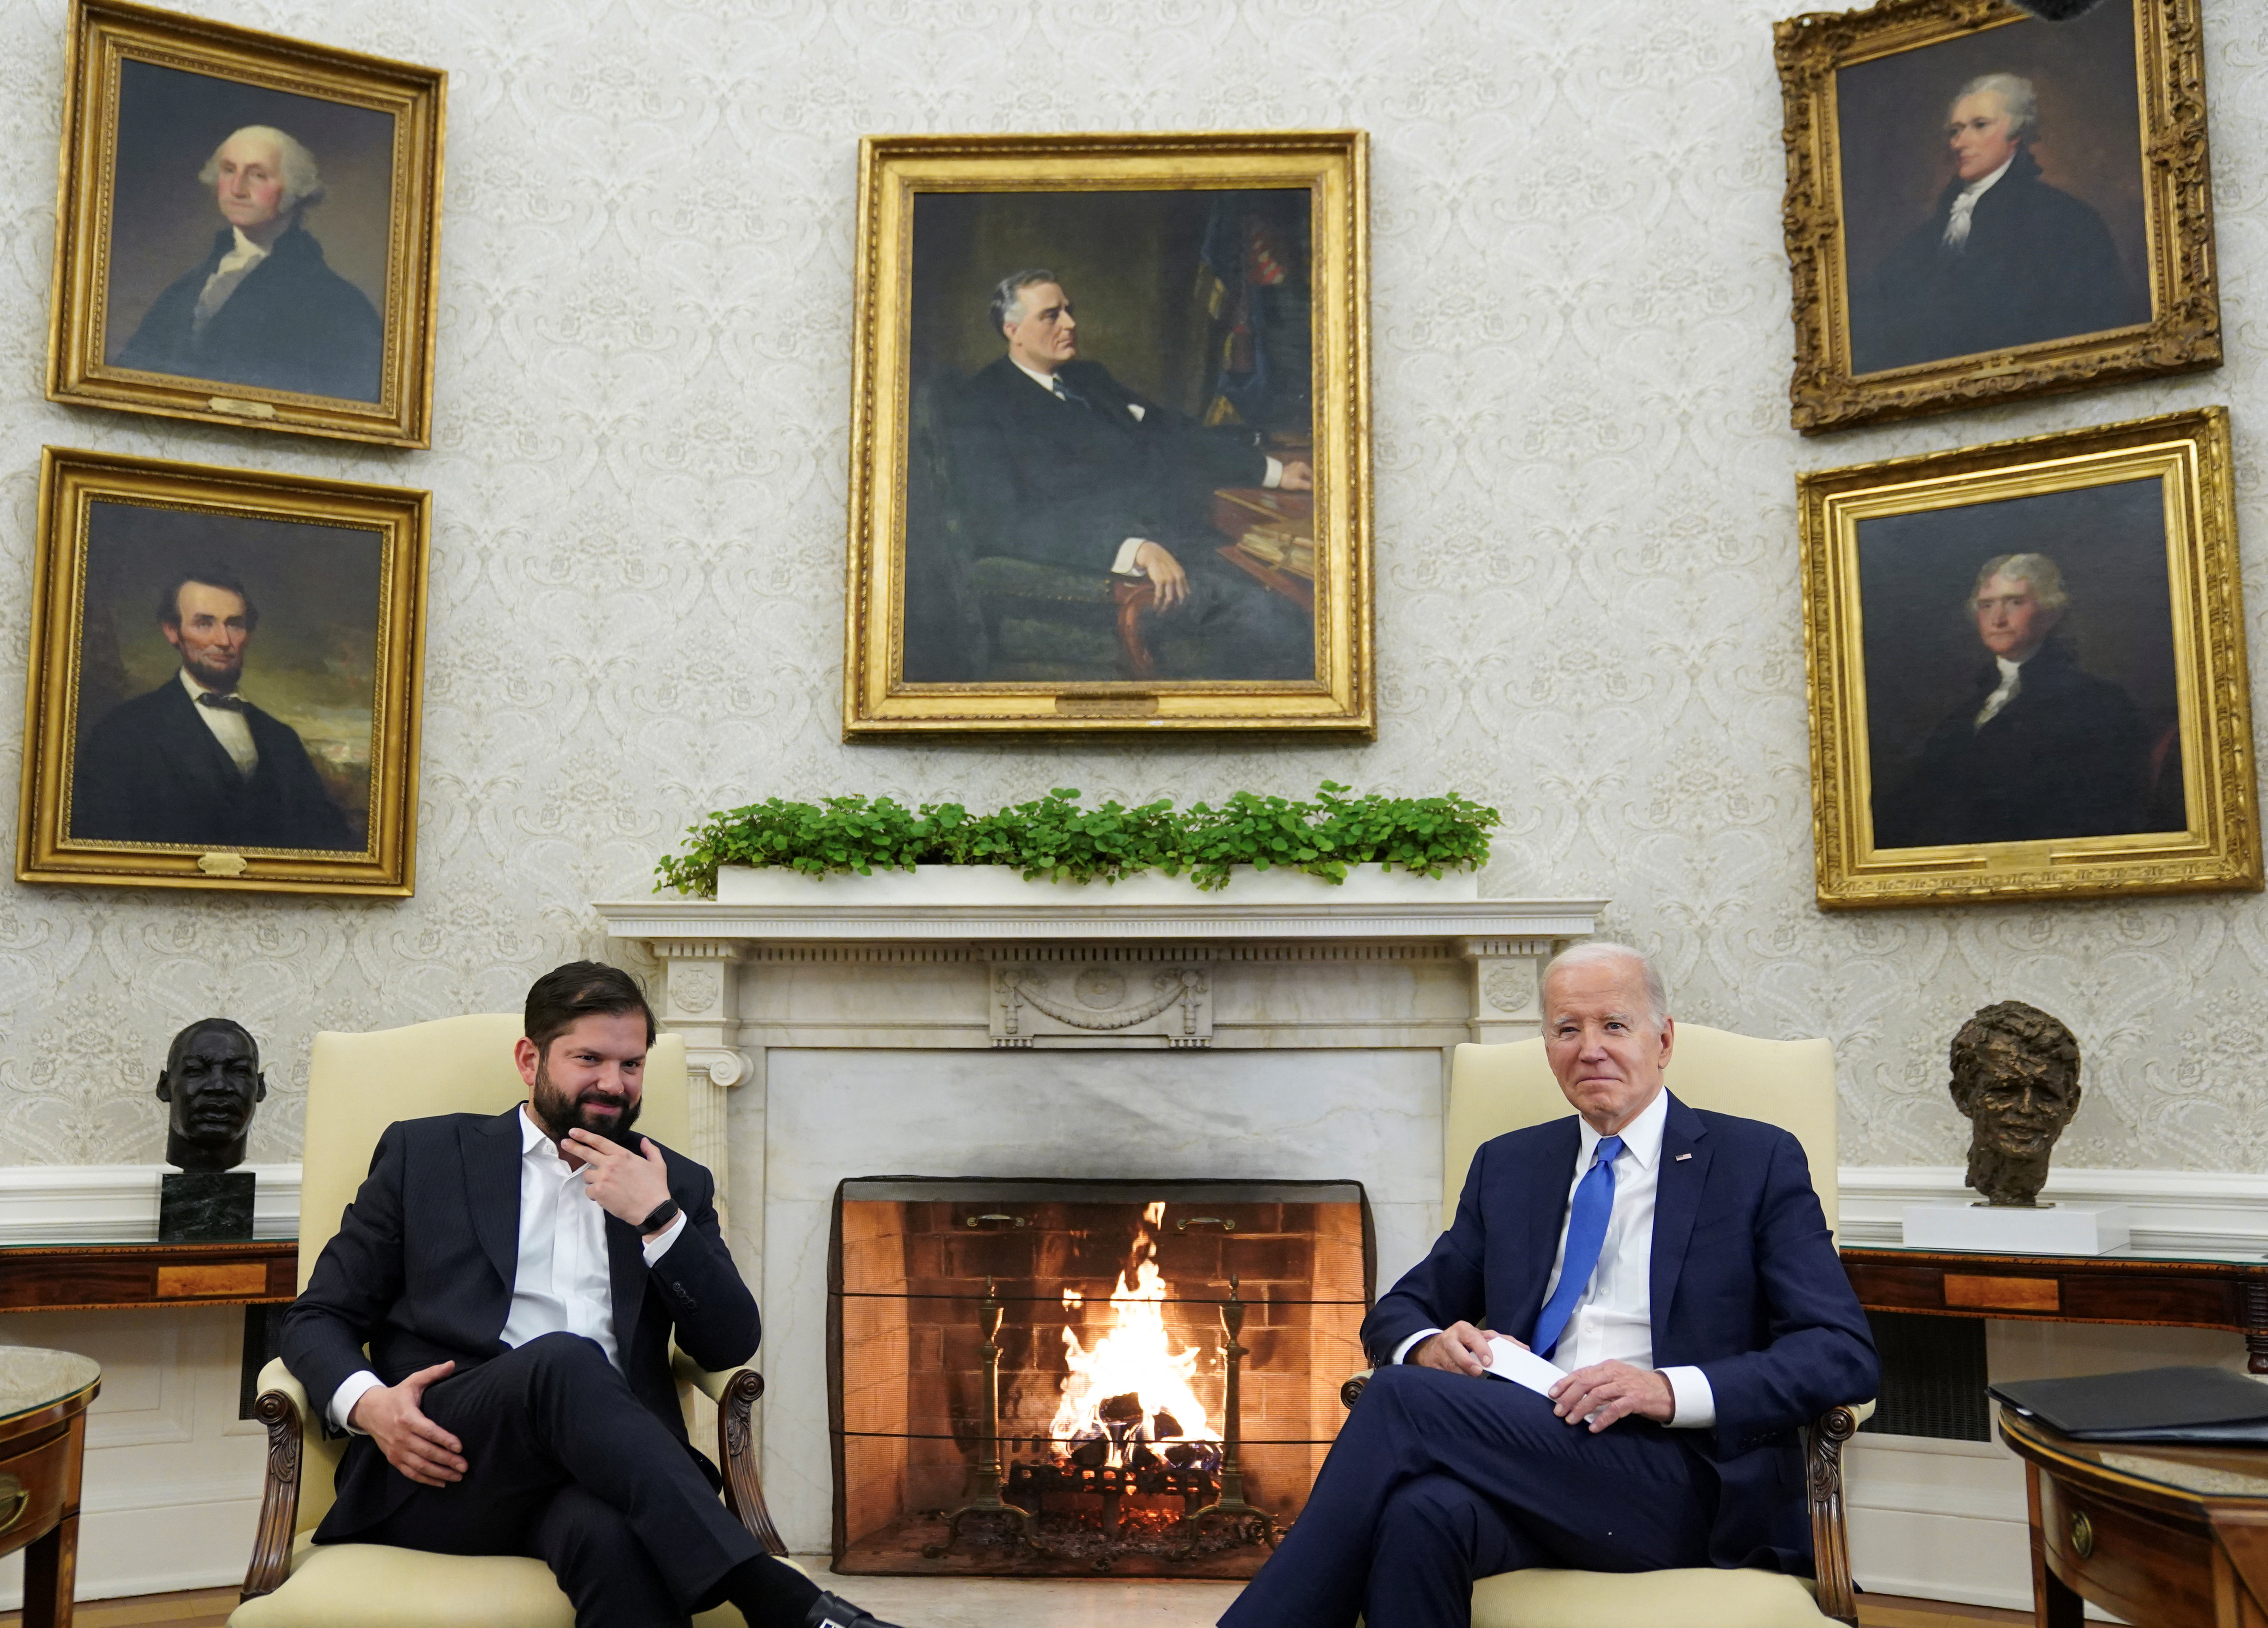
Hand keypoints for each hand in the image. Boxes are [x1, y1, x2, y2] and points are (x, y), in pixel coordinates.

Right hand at [349, 1360, 464, 1485]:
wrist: (369, 1410)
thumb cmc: (397, 1395)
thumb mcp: (413, 1382)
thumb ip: (432, 1373)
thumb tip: (452, 1363)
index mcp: (407, 1417)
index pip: (428, 1431)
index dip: (444, 1440)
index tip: (460, 1447)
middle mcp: (401, 1437)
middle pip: (426, 1452)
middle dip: (447, 1460)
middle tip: (465, 1466)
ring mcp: (396, 1450)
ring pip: (419, 1466)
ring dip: (439, 1473)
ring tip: (457, 1476)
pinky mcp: (393, 1459)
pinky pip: (410, 1473)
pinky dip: (425, 1479)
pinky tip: (441, 1482)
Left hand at [564, 1128, 671, 1228]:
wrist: (652, 1209)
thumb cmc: (656, 1186)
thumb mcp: (658, 1164)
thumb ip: (650, 1150)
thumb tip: (644, 1141)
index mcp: (622, 1154)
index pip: (599, 1141)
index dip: (584, 1135)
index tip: (573, 1131)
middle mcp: (610, 1164)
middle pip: (586, 1153)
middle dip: (573, 1146)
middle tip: (564, 1142)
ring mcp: (602, 1178)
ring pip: (587, 1175)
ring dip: (593, 1179)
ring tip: (605, 1186)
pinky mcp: (598, 1192)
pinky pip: (589, 1191)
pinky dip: (595, 1194)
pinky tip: (605, 1197)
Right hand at [1133, 540, 1188, 609]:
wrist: (1152, 554)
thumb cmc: (1162, 562)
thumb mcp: (1174, 568)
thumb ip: (1178, 578)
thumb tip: (1182, 592)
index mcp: (1182, 575)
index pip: (1186, 594)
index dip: (1182, 603)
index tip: (1177, 610)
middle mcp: (1177, 578)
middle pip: (1179, 598)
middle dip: (1175, 608)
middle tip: (1169, 614)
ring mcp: (1169, 579)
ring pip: (1169, 599)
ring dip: (1165, 608)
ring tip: (1160, 613)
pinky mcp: (1159, 580)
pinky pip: (1159, 595)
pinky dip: (1157, 603)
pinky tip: (1155, 607)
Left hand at [1278, 460, 1312, 490]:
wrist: (1276, 476)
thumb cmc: (1288, 480)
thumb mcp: (1298, 484)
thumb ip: (1307, 485)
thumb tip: (1313, 486)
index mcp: (1303, 466)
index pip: (1311, 474)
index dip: (1313, 480)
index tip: (1315, 486)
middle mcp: (1300, 464)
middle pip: (1307, 472)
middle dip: (1309, 479)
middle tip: (1311, 486)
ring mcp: (1295, 465)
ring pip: (1303, 472)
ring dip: (1304, 478)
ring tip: (1306, 484)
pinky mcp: (1291, 467)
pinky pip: (1298, 472)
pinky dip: (1300, 476)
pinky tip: (1299, 481)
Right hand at [1412, 1321, 1507, 1376]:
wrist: (1432, 1347)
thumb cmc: (1463, 1343)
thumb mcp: (1478, 1339)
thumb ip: (1499, 1343)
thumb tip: (1525, 1350)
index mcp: (1464, 1329)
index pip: (1475, 1336)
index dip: (1482, 1348)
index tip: (1490, 1361)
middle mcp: (1450, 1338)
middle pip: (1457, 1348)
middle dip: (1468, 1361)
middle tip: (1478, 1371)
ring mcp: (1440, 1351)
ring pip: (1450, 1364)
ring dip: (1462, 1373)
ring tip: (1470, 1378)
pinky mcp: (1432, 1363)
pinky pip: (1443, 1374)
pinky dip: (1452, 1379)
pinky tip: (1459, 1384)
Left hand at [1548, 1360, 1674, 1431]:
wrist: (1666, 1392)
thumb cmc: (1638, 1386)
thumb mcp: (1616, 1379)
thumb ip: (1598, 1382)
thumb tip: (1574, 1392)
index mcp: (1608, 1367)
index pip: (1581, 1373)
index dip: (1565, 1383)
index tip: (1552, 1393)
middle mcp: (1615, 1374)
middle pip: (1586, 1383)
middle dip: (1569, 1397)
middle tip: (1558, 1411)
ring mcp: (1625, 1386)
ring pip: (1597, 1395)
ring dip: (1581, 1408)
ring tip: (1571, 1420)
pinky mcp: (1635, 1399)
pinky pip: (1615, 1409)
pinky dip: (1602, 1419)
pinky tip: (1593, 1428)